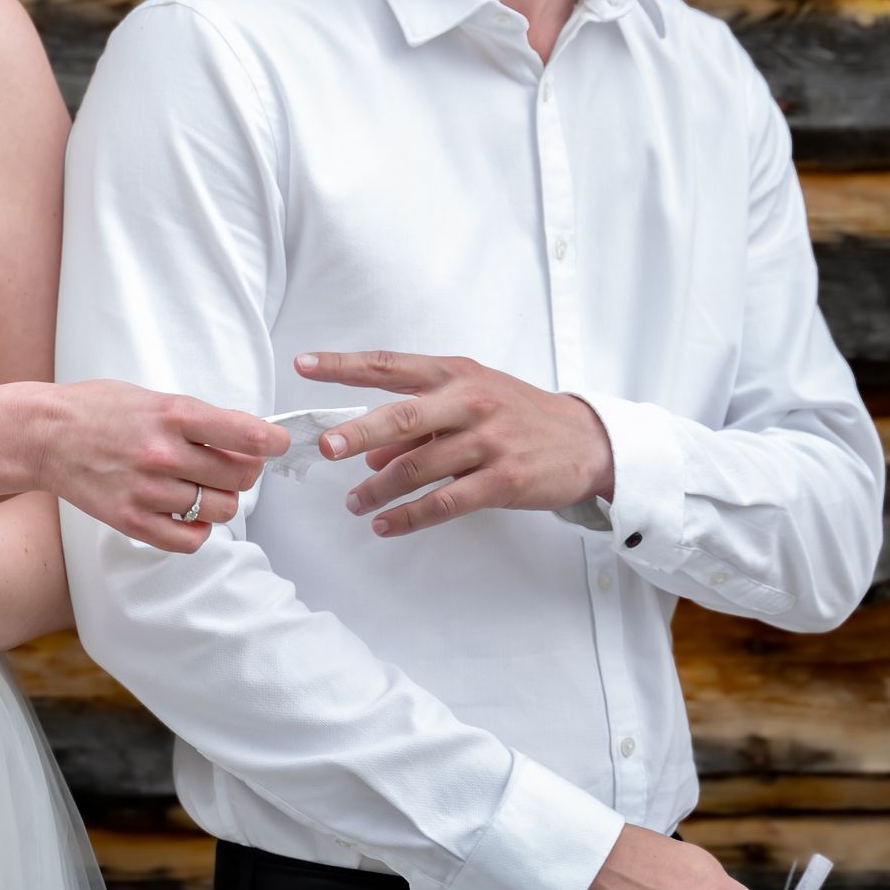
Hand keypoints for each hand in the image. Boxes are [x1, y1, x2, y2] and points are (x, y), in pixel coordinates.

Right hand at [27, 379, 289, 552]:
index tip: (278, 444)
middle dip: (244, 472)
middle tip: (229, 465)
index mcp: (173, 415)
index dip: (273, 442)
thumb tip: (247, 439)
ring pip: (220, 510)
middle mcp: (164, 454)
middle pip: (241, 477)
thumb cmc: (99, 409)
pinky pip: (190, 539)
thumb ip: (197, 419)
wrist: (44, 435)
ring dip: (221, 501)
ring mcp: (148, 490)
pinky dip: (198, 530)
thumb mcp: (153, 398)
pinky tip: (187, 513)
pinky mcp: (131, 521)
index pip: (247, 436)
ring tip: (201, 488)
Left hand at [294, 350, 611, 536]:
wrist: (586, 441)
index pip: (388, 364)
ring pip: (418, 467)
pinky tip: (386, 525)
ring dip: (377, 489)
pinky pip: (444, 502)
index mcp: (454, 374)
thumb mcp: (469, 402)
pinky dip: (409, 517)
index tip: (303, 365)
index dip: (343, 365)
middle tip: (325, 448)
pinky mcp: (502, 481)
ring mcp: (488, 441)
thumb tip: (369, 454)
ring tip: (352, 503)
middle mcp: (469, 402)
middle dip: (358, 432)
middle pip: (402, 416)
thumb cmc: (517, 415)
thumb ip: (419, 422)